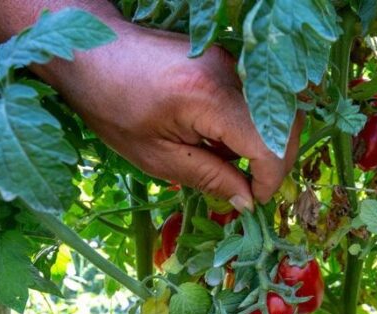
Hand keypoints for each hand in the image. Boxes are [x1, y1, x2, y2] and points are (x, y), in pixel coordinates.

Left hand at [42, 21, 299, 210]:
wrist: (91, 50)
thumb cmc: (112, 106)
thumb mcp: (156, 156)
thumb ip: (209, 178)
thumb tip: (248, 200)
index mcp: (211, 98)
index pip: (268, 147)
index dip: (269, 180)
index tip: (254, 199)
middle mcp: (232, 73)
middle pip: (285, 127)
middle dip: (276, 163)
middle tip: (252, 188)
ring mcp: (233, 62)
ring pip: (278, 112)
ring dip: (267, 144)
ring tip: (236, 164)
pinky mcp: (229, 60)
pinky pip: (260, 100)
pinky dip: (255, 126)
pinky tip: (226, 140)